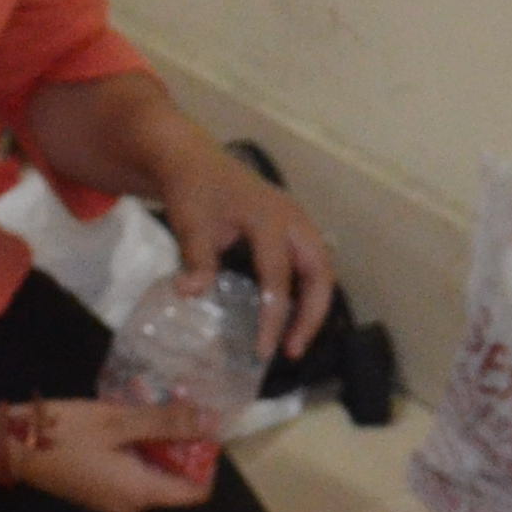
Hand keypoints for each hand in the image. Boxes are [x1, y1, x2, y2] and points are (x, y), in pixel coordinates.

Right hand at [3, 395, 224, 511]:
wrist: (11, 446)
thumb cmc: (65, 432)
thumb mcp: (118, 421)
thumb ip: (167, 423)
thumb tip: (211, 422)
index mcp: (140, 492)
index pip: (195, 492)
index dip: (206, 461)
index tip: (202, 428)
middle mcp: (131, 505)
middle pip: (173, 481)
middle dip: (178, 444)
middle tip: (173, 405)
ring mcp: (112, 502)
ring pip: (151, 474)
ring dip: (156, 442)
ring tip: (147, 406)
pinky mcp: (97, 492)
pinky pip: (131, 474)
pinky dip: (136, 450)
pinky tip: (125, 421)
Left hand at [153, 148, 337, 357]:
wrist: (193, 160)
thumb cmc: (193, 190)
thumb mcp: (191, 223)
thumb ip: (196, 258)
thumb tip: (191, 293)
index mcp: (270, 218)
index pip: (278, 277)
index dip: (274, 317)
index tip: (263, 351)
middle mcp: (293, 220)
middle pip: (320, 273)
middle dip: (312, 314)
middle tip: (293, 350)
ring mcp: (296, 223)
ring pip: (320, 269)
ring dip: (313, 306)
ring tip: (293, 341)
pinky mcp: (292, 229)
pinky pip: (309, 264)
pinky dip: (304, 292)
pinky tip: (287, 318)